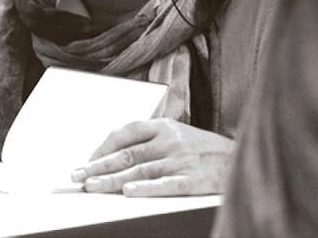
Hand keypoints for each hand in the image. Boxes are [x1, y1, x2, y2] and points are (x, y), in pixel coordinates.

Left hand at [71, 118, 233, 196]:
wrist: (240, 157)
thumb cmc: (202, 147)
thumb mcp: (177, 132)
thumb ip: (150, 138)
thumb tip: (115, 153)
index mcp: (163, 125)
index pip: (126, 132)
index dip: (104, 147)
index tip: (86, 160)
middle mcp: (169, 140)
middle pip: (128, 153)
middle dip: (99, 165)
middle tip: (77, 176)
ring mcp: (181, 159)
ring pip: (140, 170)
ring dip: (113, 179)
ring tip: (92, 186)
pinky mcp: (193, 179)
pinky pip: (165, 184)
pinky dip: (146, 188)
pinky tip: (129, 192)